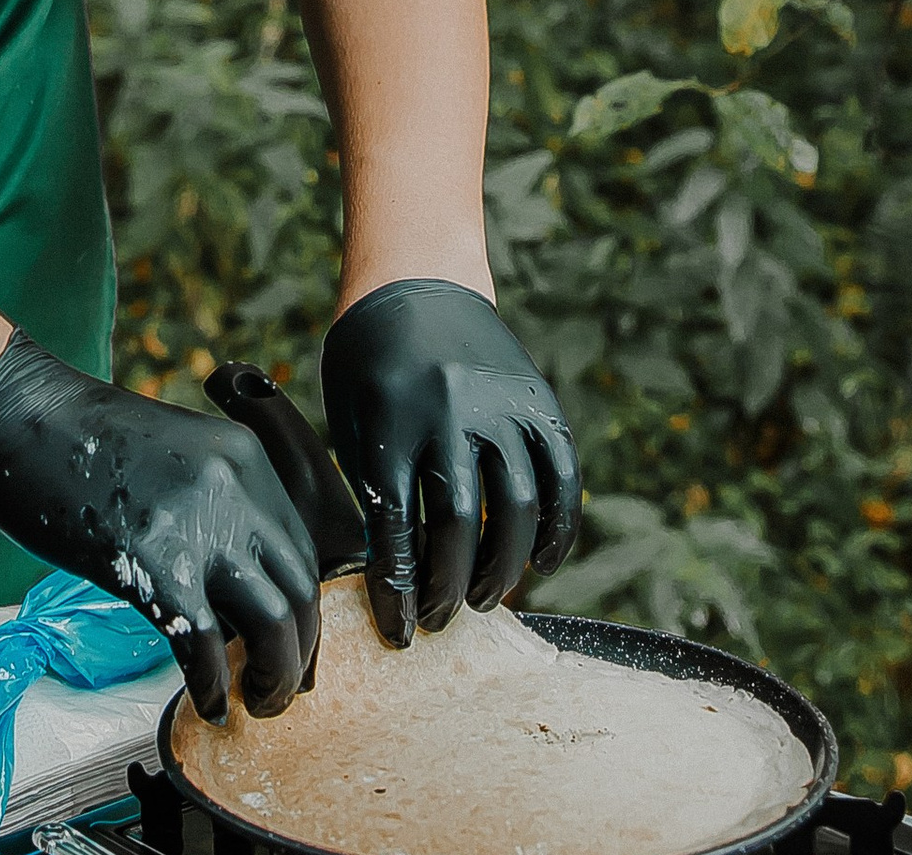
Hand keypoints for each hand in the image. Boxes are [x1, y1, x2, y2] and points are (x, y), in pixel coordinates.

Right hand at [0, 331, 321, 721]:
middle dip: (299, 653)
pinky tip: (203, 703)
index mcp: (242, 456)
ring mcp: (198, 523)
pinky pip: (204, 645)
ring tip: (252, 705)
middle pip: (300, 591)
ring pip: (272, 624)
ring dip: (270, 679)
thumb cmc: (75, 438)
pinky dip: (210, 687)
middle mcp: (236, 486)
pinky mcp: (155, 562)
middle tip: (278, 690)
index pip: (301, 551)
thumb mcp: (170, 459)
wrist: (14, 411)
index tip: (292, 646)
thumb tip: (231, 595)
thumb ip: (211, 509)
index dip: (303, 610)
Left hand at [321, 279, 580, 642]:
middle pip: (457, 525)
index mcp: (390, 416)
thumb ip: (372, 485)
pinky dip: (558, 529)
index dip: (398, 589)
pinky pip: (562, 477)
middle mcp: (449, 410)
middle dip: (447, 586)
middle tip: (439, 618)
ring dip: (503, 568)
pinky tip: (540, 563)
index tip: (400, 631)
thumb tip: (390, 574)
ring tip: (483, 596)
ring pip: (516, 508)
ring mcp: (501, 402)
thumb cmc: (367, 359)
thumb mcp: (349, 414)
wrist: (416, 278)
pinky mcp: (538, 400)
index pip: (395, 527)